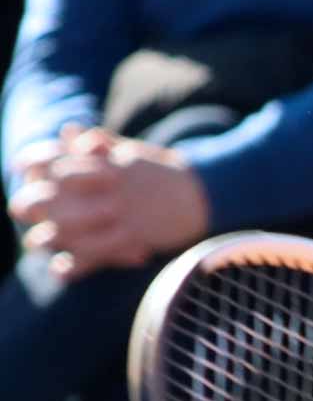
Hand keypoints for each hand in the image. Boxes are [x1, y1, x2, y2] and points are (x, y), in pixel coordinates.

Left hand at [8, 127, 210, 279]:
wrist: (205, 195)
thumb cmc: (164, 175)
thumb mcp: (133, 153)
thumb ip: (100, 143)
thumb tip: (68, 131)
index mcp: (111, 162)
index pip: (63, 158)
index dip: (37, 160)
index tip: (20, 164)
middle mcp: (114, 185)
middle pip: (61, 193)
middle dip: (35, 201)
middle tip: (19, 207)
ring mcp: (125, 211)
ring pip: (75, 226)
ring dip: (50, 236)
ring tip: (35, 242)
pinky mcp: (136, 235)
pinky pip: (99, 252)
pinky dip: (77, 264)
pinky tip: (60, 269)